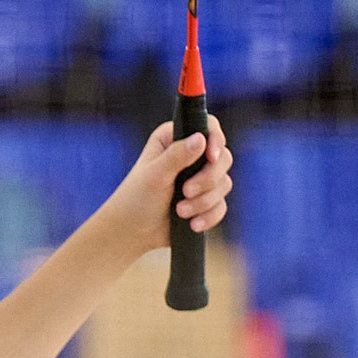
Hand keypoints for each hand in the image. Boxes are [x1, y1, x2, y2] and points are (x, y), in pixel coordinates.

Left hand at [95, 113, 232, 255]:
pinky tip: (193, 224)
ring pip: (224, 183)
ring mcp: (201, 178)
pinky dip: (208, 215)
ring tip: (180, 211)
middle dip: (208, 179)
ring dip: (204, 201)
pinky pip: (221, 205)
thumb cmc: (137, 198)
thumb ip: (177, 156)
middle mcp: (190, 154)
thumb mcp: (155, 175)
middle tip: (186, 192)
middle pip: (222, 157)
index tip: (211, 157)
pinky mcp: (206, 199)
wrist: (133, 231)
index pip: (207, 126)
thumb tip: (201, 139)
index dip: (215, 139)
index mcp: (174, 139)